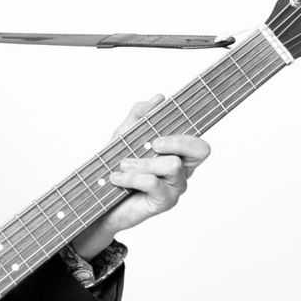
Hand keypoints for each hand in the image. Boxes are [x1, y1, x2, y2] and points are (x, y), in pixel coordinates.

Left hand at [71, 95, 211, 259]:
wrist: (100, 202)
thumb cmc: (117, 168)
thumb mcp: (124, 137)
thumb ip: (139, 117)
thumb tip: (159, 98)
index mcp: (178, 152)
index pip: (198, 140)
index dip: (190, 130)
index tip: (166, 124)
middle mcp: (182, 170)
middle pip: (200, 150)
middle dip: (177, 141)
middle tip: (153, 143)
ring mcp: (175, 187)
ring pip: (172, 165)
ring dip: (143, 162)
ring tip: (122, 164)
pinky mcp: (164, 202)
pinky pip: (153, 182)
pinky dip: (131, 177)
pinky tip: (116, 178)